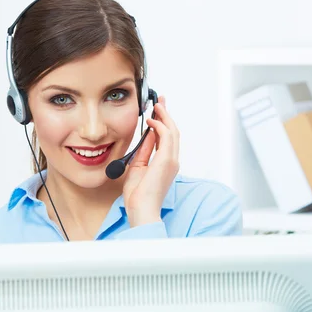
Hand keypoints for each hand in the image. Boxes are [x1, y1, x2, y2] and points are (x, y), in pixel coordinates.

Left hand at [123, 96, 179, 226]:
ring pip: (172, 131)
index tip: (157, 112)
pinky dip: (159, 126)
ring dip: (164, 116)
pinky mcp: (167, 160)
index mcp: (166, 164)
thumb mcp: (138, 167)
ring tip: (156, 105)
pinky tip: (150, 120)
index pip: (167, 138)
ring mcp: (172, 160)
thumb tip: (147, 135)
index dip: (163, 123)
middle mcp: (172, 160)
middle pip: (173, 132)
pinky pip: (167, 137)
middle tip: (160, 101)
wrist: (141, 209)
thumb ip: (144, 151)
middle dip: (166, 115)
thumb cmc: (138, 195)